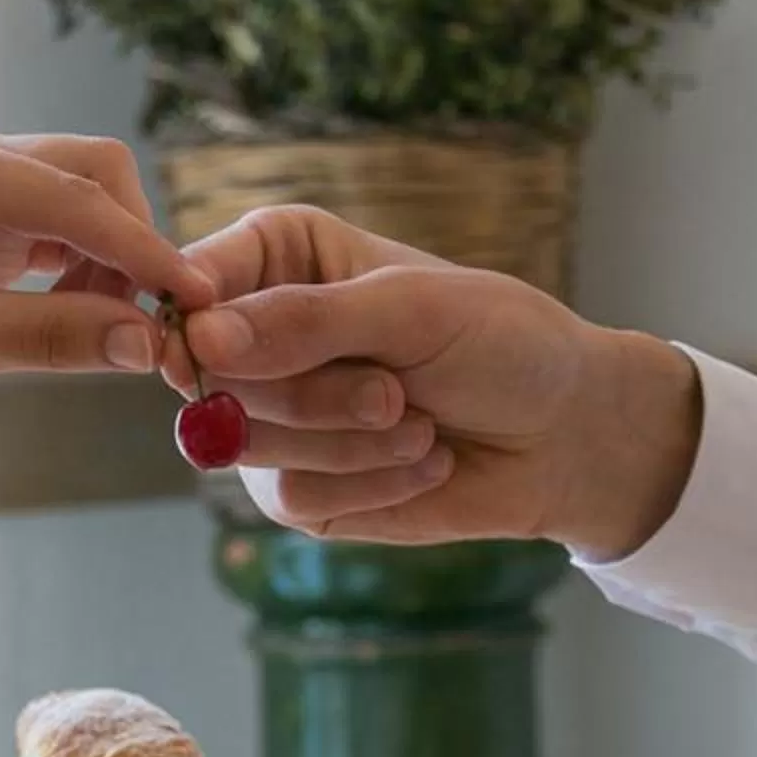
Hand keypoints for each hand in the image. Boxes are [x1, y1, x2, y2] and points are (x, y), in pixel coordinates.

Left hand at [0, 124, 209, 530]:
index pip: (74, 197)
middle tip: (161, 324)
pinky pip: (63, 235)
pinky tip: (89, 324)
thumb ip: (56, 336)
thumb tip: (148, 340)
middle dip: (133, 247)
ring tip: (117, 336)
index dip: (143, 249)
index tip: (196, 297)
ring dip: (113, 266)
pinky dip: (88, 276)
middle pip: (93, 177)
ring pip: (85, 204)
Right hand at [171, 205, 700, 559]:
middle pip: (212, 375)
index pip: (193, 279)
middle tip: (394, 391)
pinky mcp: (297, 490)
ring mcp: (272, 419)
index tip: (214, 346)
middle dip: (312, 394)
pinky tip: (421, 462)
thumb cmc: (501, 343)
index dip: (192, 314)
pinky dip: (366, 486)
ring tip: (418, 422)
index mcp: (280, 260)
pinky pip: (288, 496)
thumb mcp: (413, 310)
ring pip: (246, 443)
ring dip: (349, 444)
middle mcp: (261, 338)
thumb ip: (307, 321)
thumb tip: (201, 339)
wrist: (564, 433)